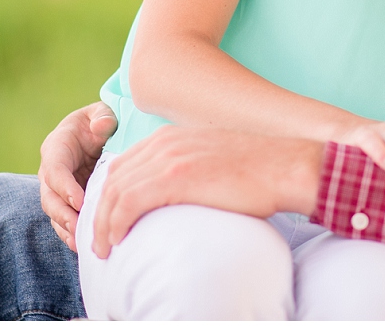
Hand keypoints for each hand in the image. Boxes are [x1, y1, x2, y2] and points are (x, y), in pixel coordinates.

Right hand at [38, 102, 117, 250]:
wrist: (97, 133)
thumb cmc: (99, 121)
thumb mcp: (101, 112)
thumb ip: (102, 117)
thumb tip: (101, 127)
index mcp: (57, 147)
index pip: (54, 169)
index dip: (64, 187)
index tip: (80, 201)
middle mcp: (51, 171)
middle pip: (49, 197)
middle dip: (63, 214)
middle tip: (79, 228)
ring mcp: (56, 189)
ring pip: (54, 213)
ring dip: (66, 228)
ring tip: (81, 243)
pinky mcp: (65, 202)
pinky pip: (63, 221)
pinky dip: (70, 234)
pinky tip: (82, 246)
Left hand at [90, 126, 322, 257]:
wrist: (285, 167)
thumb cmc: (259, 171)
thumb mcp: (213, 159)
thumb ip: (189, 168)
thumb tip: (180, 195)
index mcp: (172, 136)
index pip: (123, 164)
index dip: (110, 194)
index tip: (108, 220)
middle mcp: (164, 142)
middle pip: (113, 177)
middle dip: (100, 211)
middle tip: (99, 239)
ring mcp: (169, 157)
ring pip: (115, 191)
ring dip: (102, 223)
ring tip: (104, 248)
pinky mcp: (175, 177)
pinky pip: (129, 202)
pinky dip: (116, 223)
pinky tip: (117, 240)